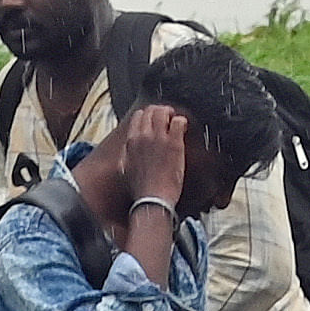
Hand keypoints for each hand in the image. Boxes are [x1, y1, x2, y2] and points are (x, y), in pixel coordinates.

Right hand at [70, 113, 184, 253]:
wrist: (152, 200)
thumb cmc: (140, 190)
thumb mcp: (125, 170)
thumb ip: (126, 156)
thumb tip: (127, 151)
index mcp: (131, 142)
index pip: (138, 116)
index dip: (148, 116)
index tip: (154, 121)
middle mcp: (143, 136)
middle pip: (151, 111)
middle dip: (160, 112)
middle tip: (168, 118)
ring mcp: (159, 139)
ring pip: (164, 112)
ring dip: (171, 114)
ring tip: (176, 121)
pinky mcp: (174, 144)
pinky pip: (179, 122)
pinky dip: (182, 122)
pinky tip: (183, 129)